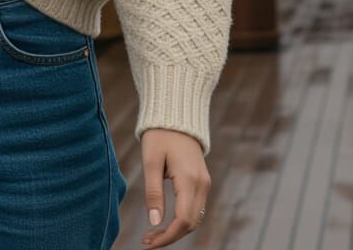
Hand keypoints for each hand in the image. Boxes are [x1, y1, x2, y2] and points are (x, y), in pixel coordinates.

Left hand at [140, 128, 210, 246]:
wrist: (176, 115)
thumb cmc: (159, 135)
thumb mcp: (150, 161)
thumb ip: (153, 192)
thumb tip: (155, 222)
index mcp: (189, 179)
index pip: (183, 220)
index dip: (167, 236)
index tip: (149, 243)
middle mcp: (202, 184)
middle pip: (191, 223)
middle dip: (170, 236)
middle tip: (147, 240)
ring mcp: (204, 183)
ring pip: (195, 218)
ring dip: (177, 230)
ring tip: (154, 234)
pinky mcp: (202, 181)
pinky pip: (196, 208)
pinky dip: (183, 220)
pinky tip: (166, 221)